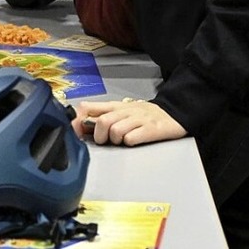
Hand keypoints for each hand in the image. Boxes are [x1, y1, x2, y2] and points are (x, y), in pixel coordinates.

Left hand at [71, 99, 186, 145]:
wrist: (174, 113)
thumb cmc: (145, 115)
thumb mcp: (121, 110)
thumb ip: (102, 114)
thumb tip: (79, 120)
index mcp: (116, 106)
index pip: (90, 107)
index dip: (79, 120)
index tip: (74, 130)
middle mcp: (125, 111)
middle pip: (102, 121)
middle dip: (100, 135)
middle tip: (105, 141)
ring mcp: (139, 119)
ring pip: (116, 129)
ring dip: (115, 140)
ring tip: (121, 141)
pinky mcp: (151, 129)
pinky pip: (133, 137)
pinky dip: (129, 142)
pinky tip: (133, 142)